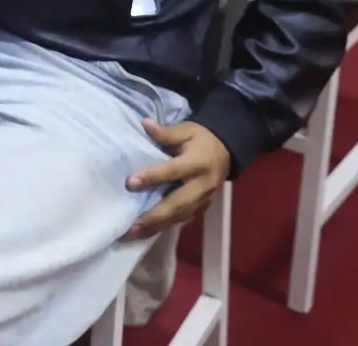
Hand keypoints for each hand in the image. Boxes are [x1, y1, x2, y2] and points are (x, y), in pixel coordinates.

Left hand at [125, 119, 230, 239]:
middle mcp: (202, 184)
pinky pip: (184, 219)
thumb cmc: (201, 139)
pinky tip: (149, 232)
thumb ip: (166, 132)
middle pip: (178, 203)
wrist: (227, 150)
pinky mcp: (203, 207)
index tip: (130, 183)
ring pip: (181, 216)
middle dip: (155, 216)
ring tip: (135, 233)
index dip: (152, 177)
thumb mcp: (186, 130)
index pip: (172, 171)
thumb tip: (145, 124)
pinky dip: (167, 226)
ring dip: (158, 226)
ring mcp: (204, 198)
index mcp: (198, 162)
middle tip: (132, 225)